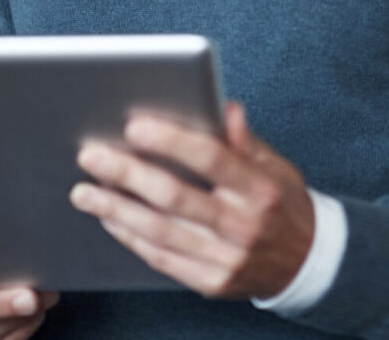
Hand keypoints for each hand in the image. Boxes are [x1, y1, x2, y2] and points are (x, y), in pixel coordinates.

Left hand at [70, 100, 315, 298]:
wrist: (304, 263)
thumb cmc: (283, 205)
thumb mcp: (277, 166)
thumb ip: (245, 140)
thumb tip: (224, 107)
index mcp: (261, 189)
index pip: (211, 158)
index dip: (170, 141)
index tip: (134, 126)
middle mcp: (243, 226)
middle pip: (175, 196)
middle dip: (128, 174)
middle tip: (93, 156)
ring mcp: (225, 259)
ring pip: (159, 231)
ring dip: (115, 208)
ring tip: (84, 191)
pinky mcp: (210, 282)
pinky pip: (161, 258)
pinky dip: (130, 237)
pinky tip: (110, 218)